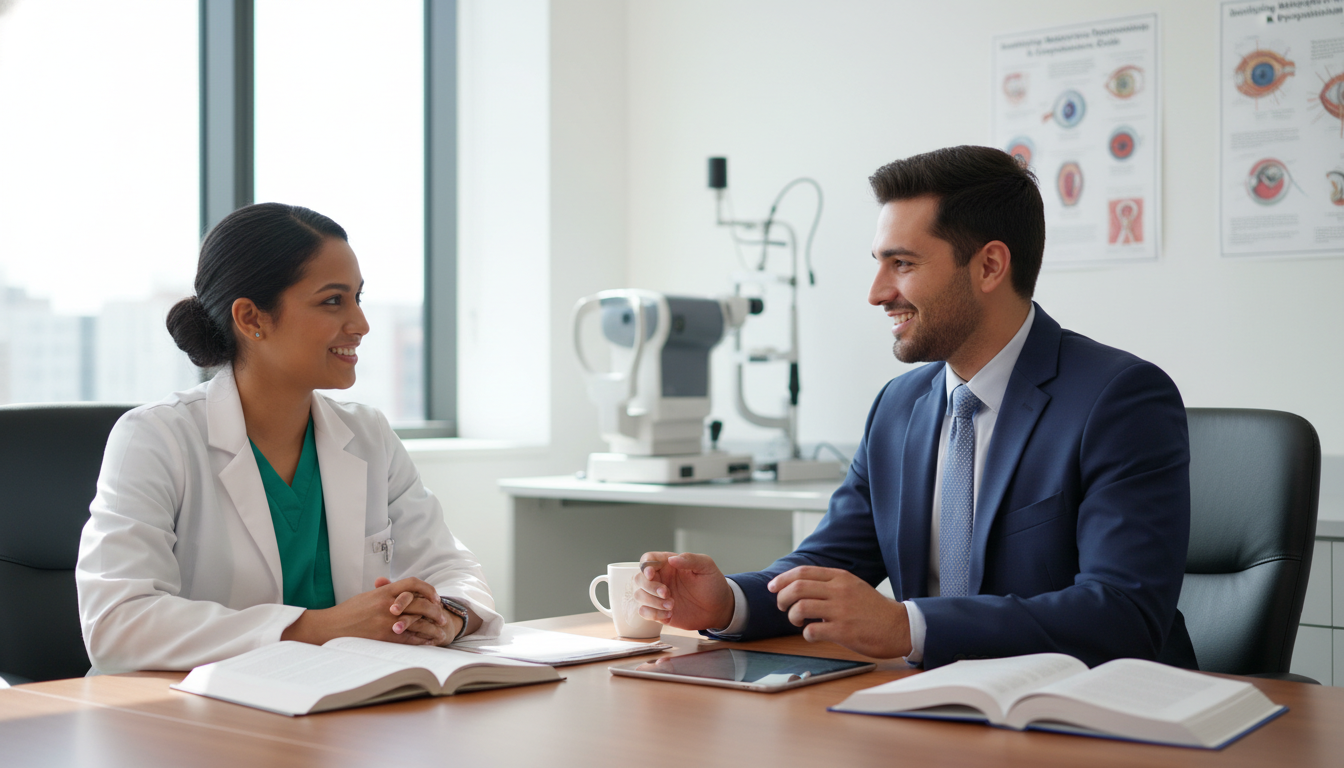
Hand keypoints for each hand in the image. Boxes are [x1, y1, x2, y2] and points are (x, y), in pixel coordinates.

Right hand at [281, 577, 450, 645]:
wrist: (331, 627)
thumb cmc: (348, 612)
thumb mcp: (367, 597)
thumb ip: (384, 592)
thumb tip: (397, 589)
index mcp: (384, 592)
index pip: (412, 583)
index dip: (427, 589)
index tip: (435, 596)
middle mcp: (387, 605)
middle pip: (420, 604)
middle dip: (435, 611)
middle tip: (442, 616)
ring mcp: (386, 622)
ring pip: (418, 623)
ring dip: (432, 628)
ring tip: (440, 632)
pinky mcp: (383, 637)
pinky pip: (408, 638)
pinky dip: (420, 640)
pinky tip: (427, 642)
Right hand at [633, 551, 734, 630]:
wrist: (719, 608)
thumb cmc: (713, 584)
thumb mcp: (706, 567)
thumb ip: (690, 559)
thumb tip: (672, 559)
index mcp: (669, 564)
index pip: (648, 559)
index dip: (645, 566)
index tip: (651, 574)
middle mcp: (661, 578)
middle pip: (639, 578)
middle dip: (649, 587)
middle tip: (667, 593)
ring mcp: (658, 596)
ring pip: (639, 595)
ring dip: (652, 601)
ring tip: (672, 606)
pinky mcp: (659, 611)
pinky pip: (643, 612)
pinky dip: (652, 613)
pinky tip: (669, 615)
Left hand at [769, 566, 911, 658]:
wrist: (899, 627)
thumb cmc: (873, 609)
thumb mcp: (853, 586)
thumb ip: (829, 583)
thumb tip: (800, 585)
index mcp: (840, 578)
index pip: (803, 572)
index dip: (782, 579)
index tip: (773, 587)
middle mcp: (839, 591)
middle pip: (797, 587)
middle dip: (782, 597)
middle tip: (782, 606)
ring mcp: (841, 611)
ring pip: (801, 607)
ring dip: (792, 615)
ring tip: (796, 621)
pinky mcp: (843, 631)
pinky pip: (812, 631)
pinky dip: (806, 634)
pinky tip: (812, 635)